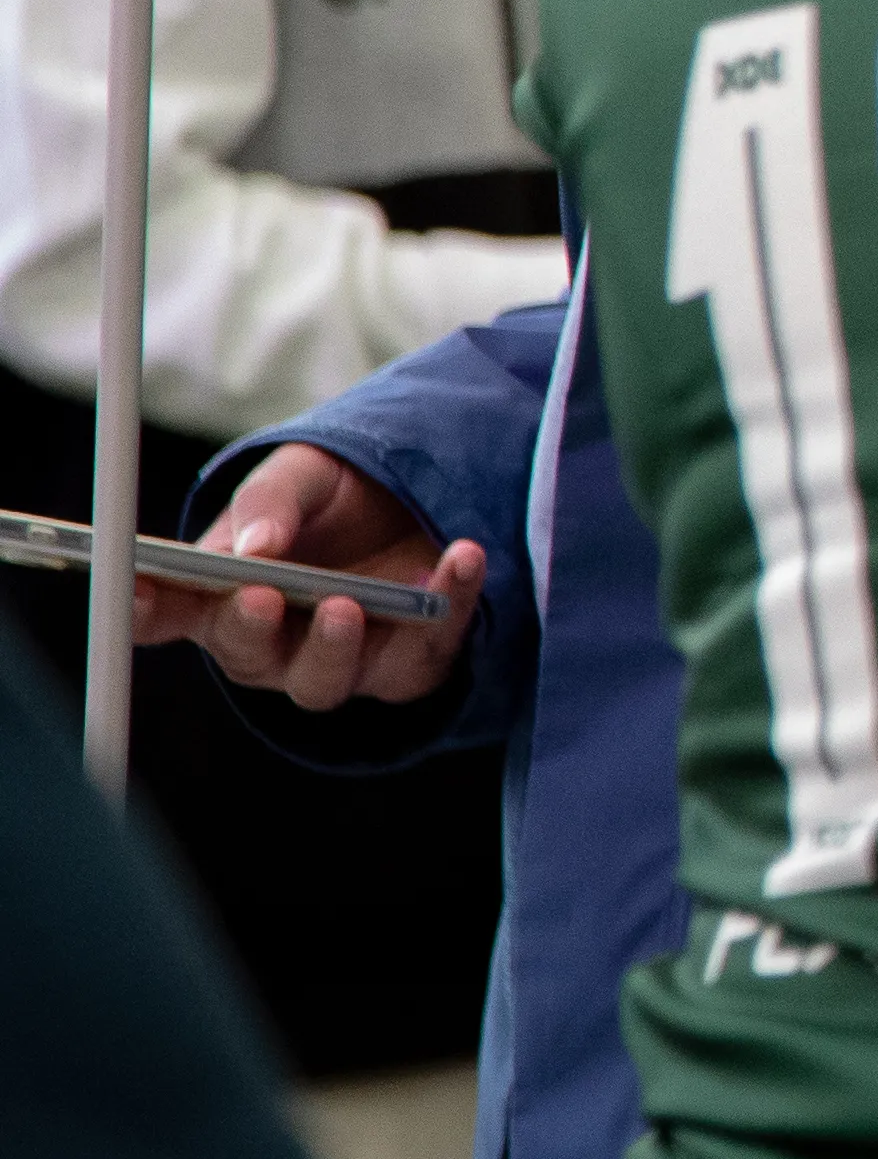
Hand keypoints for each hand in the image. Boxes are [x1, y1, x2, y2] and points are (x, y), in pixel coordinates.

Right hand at [138, 450, 479, 710]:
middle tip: (260, 596)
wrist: (418, 502)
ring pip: (324, 681)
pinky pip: (428, 650)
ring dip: (334, 646)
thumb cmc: (335, 496)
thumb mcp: (299, 476)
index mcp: (222, 600)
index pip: (166, 617)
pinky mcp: (411, 663)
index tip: (136, 587)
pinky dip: (447, 603)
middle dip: (250, 630)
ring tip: (345, 603)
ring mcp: (343, 662)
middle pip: (247, 658)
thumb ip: (270, 504)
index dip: (144, 609)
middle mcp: (274, 644)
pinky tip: (461, 556)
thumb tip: (252, 547)